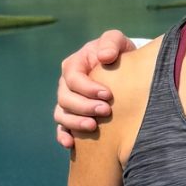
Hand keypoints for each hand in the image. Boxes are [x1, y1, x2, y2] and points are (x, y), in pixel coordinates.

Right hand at [54, 29, 129, 145]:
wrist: (124, 71)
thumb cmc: (119, 54)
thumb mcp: (117, 41)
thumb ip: (111, 43)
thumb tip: (104, 56)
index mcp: (74, 65)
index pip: (73, 78)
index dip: (88, 88)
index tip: (108, 94)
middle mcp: (66, 85)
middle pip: (65, 98)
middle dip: (84, 106)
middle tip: (106, 111)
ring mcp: (68, 102)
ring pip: (61, 115)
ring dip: (75, 122)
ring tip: (93, 127)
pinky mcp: (72, 117)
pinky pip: (61, 129)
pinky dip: (63, 136)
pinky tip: (71, 144)